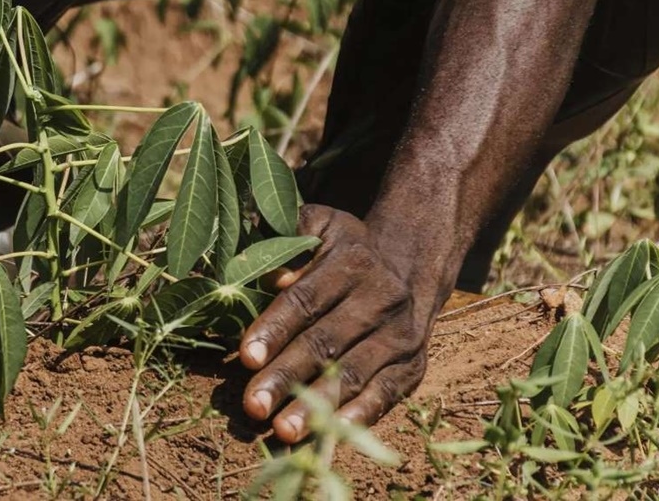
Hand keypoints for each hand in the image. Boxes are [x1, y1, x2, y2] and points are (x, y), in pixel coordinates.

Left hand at [239, 204, 446, 441]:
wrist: (411, 266)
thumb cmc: (345, 251)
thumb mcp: (320, 226)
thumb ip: (292, 240)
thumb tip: (272, 277)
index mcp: (352, 263)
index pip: (306, 300)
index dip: (275, 329)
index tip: (246, 356)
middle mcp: (382, 299)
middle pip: (326, 343)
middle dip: (286, 376)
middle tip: (253, 405)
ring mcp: (400, 336)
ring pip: (353, 375)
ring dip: (317, 405)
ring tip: (283, 431)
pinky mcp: (413, 366)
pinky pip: (386, 395)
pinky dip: (360, 416)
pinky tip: (332, 433)